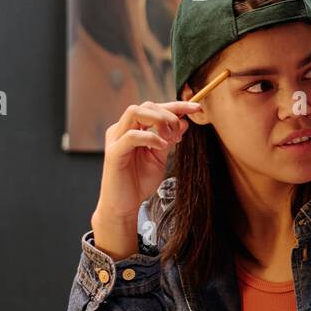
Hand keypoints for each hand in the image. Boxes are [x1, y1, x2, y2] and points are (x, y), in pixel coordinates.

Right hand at [91, 101, 198, 257]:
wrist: (123, 205)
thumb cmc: (139, 181)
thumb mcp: (160, 157)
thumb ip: (170, 139)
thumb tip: (184, 122)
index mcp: (132, 128)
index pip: (154, 108)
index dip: (177, 105)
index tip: (197, 108)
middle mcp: (121, 129)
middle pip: (146, 105)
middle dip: (169, 114)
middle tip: (180, 134)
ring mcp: (115, 139)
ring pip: (135, 112)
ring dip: (159, 121)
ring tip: (171, 139)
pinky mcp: (113, 153)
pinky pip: (131, 136)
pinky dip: (150, 137)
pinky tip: (162, 146)